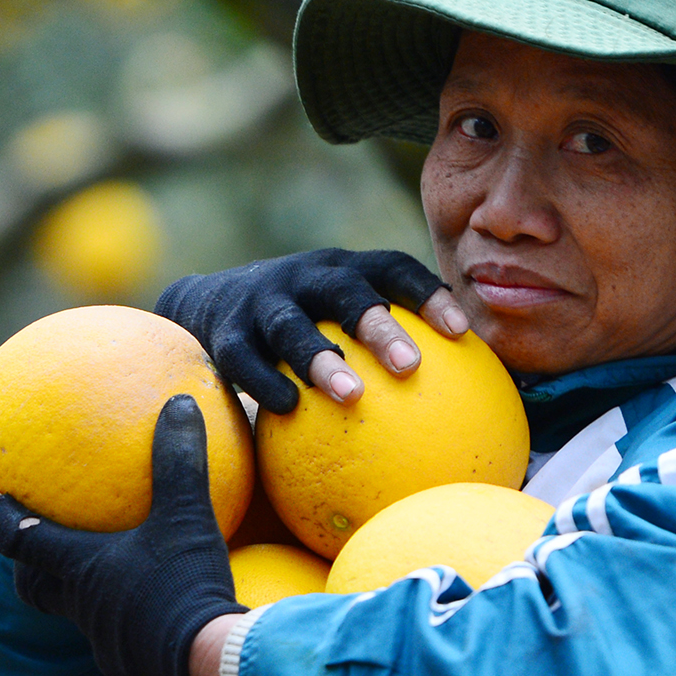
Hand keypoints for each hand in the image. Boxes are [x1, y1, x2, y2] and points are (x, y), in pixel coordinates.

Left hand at [0, 395, 244, 675]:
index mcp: (81, 569)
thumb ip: (179, 459)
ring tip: (106, 598)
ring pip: (83, 631)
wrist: (212, 665)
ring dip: (85, 613)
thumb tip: (177, 403)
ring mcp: (107, 654)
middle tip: (26, 545)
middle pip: (34, 588)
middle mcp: (84, 610)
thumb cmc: (186, 588)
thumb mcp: (187, 515)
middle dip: (25, 566)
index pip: (16, 533)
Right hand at [154, 249, 468, 413]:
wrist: (211, 303)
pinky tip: (290, 408)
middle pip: (346, 291)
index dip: (427, 293)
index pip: (391, 268)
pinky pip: (245, 359)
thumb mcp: (340, 314)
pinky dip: (267, 380)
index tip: (461, 331)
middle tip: (410, 366)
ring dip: (321, 356)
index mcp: (344, 270)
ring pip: (292, 324)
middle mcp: (306, 276)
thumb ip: (390, 340)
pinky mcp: (227, 331)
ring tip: (350, 394)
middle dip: (379, 324)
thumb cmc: (305, 322)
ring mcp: (263, 300)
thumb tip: (464, 398)